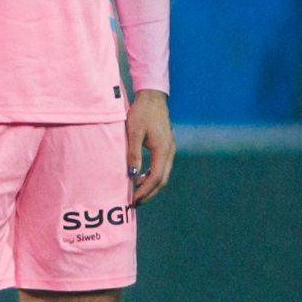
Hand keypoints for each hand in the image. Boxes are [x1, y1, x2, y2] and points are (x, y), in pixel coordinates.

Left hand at [123, 89, 174, 205]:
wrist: (152, 98)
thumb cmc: (141, 113)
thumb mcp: (133, 132)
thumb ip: (133, 154)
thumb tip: (132, 175)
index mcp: (163, 150)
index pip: (155, 177)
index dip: (144, 191)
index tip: (133, 199)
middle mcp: (169, 152)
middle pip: (162, 180)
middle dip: (149, 193)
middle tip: (135, 203)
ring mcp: (169, 150)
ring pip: (163, 175)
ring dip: (151, 186)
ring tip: (136, 194)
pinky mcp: (165, 147)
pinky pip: (161, 168)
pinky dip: (152, 177)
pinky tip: (140, 178)